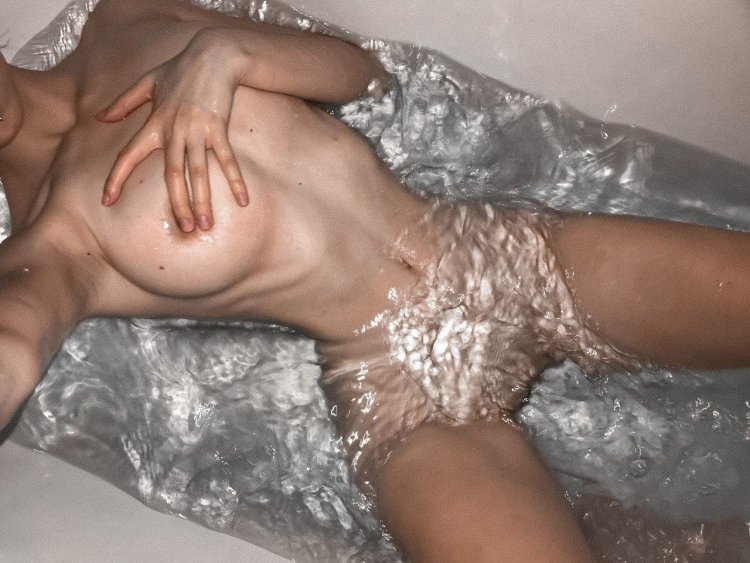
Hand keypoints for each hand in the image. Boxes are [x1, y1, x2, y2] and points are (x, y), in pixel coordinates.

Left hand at [98, 33, 248, 231]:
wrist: (213, 55)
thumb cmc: (181, 69)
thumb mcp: (147, 82)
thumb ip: (124, 102)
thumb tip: (100, 118)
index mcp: (155, 123)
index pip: (129, 154)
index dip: (117, 177)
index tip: (106, 200)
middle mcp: (174, 131)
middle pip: (172, 174)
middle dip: (177, 203)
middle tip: (184, 229)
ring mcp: (197, 131)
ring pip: (198, 172)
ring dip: (202, 200)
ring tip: (205, 225)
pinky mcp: (219, 128)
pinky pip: (227, 159)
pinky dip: (235, 180)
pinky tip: (243, 200)